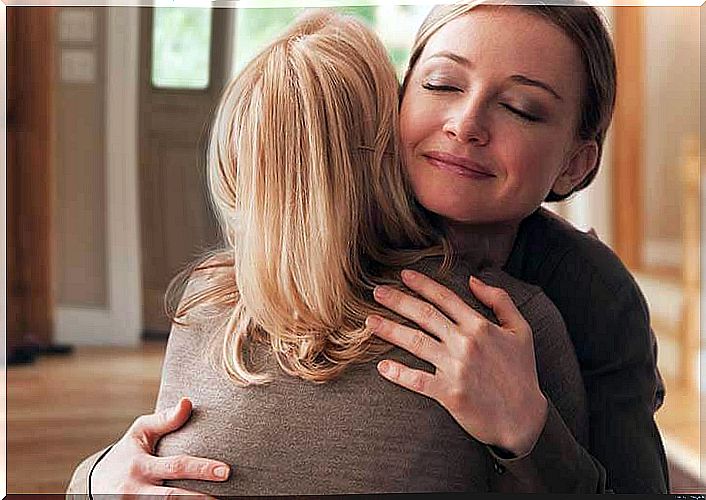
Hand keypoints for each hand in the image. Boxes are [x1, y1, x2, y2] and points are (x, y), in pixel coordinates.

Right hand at [92, 397, 230, 496]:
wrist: (96, 484)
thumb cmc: (127, 453)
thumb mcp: (140, 433)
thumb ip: (165, 420)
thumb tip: (187, 402)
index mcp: (140, 465)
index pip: (175, 467)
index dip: (201, 469)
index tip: (226, 471)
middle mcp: (135, 489)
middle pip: (172, 496)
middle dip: (199, 498)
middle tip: (223, 497)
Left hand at [367, 270, 547, 455]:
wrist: (524, 417)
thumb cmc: (522, 372)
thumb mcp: (521, 330)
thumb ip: (500, 300)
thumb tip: (474, 280)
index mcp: (480, 325)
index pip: (445, 298)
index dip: (422, 284)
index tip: (403, 275)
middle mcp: (465, 342)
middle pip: (424, 314)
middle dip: (397, 301)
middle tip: (376, 292)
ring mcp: (456, 368)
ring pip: (415, 342)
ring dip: (389, 330)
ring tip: (369, 322)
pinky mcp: (449, 393)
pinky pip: (417, 380)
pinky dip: (398, 373)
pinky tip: (382, 367)